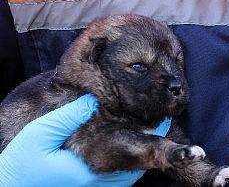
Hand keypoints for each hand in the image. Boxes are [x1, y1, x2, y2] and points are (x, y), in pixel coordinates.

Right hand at [0, 94, 171, 186]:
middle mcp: (97, 183)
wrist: (10, 186)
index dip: (150, 138)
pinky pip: (118, 180)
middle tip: (158, 122)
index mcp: (89, 170)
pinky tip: (126, 146)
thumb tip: (93, 101)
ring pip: (130, 174)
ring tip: (147, 131)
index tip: (162, 120)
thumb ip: (68, 117)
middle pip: (136, 166)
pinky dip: (127, 165)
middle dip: (149, 145)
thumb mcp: (41, 134)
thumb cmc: (21, 162)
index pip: (132, 156)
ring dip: (140, 156)